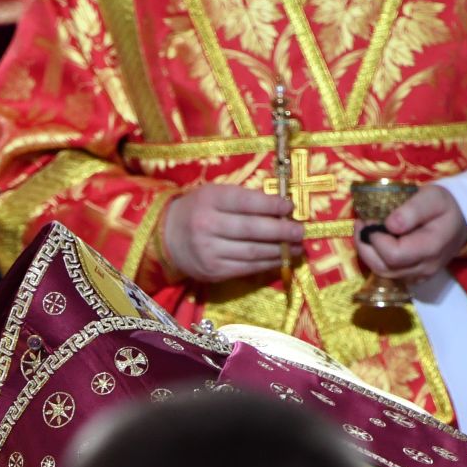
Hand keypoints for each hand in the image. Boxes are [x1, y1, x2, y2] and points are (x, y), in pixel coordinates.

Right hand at [160, 184, 304, 282]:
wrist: (166, 238)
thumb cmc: (198, 210)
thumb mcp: (214, 195)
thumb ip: (243, 199)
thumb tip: (281, 208)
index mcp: (209, 200)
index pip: (245, 202)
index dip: (271, 205)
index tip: (290, 206)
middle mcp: (207, 226)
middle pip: (252, 230)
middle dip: (281, 231)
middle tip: (300, 231)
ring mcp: (209, 252)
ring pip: (252, 252)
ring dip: (279, 251)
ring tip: (296, 247)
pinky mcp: (213, 271)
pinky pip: (246, 268)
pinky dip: (267, 264)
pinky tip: (280, 259)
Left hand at [355, 183, 466, 283]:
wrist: (463, 218)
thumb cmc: (446, 205)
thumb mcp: (432, 197)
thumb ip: (412, 211)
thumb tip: (388, 225)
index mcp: (431, 248)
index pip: (393, 255)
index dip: (375, 239)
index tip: (369, 220)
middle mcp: (425, 268)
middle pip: (384, 269)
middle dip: (365, 247)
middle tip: (361, 225)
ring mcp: (420, 276)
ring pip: (383, 274)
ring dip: (368, 253)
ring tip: (365, 232)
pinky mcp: (414, 277)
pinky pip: (389, 274)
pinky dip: (377, 259)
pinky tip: (376, 242)